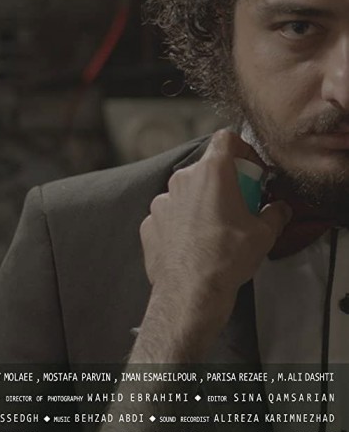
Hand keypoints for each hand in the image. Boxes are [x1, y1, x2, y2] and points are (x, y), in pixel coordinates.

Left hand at [135, 130, 290, 360]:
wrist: (191, 292)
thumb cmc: (227, 258)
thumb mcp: (264, 235)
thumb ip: (275, 214)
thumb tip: (280, 209)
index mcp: (212, 172)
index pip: (226, 139)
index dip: (242, 150)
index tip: (252, 172)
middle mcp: (182, 179)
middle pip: (206, 168)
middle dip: (223, 182)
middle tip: (238, 205)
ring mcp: (162, 200)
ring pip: (185, 192)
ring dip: (200, 203)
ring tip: (214, 230)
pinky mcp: (149, 222)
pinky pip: (169, 214)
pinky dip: (181, 223)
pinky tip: (192, 244)